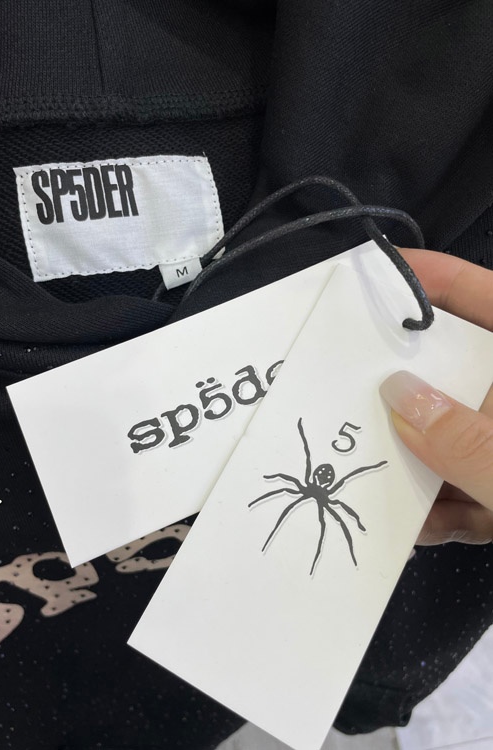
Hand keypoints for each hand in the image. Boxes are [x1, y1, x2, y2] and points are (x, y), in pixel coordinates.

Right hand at [380, 249, 492, 544]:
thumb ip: (470, 441)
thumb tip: (399, 396)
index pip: (492, 303)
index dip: (441, 281)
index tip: (382, 272)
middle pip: (460, 376)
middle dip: (407, 391)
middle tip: (352, 391)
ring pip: (456, 440)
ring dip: (417, 464)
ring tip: (376, 478)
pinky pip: (469, 492)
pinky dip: (444, 512)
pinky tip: (420, 528)